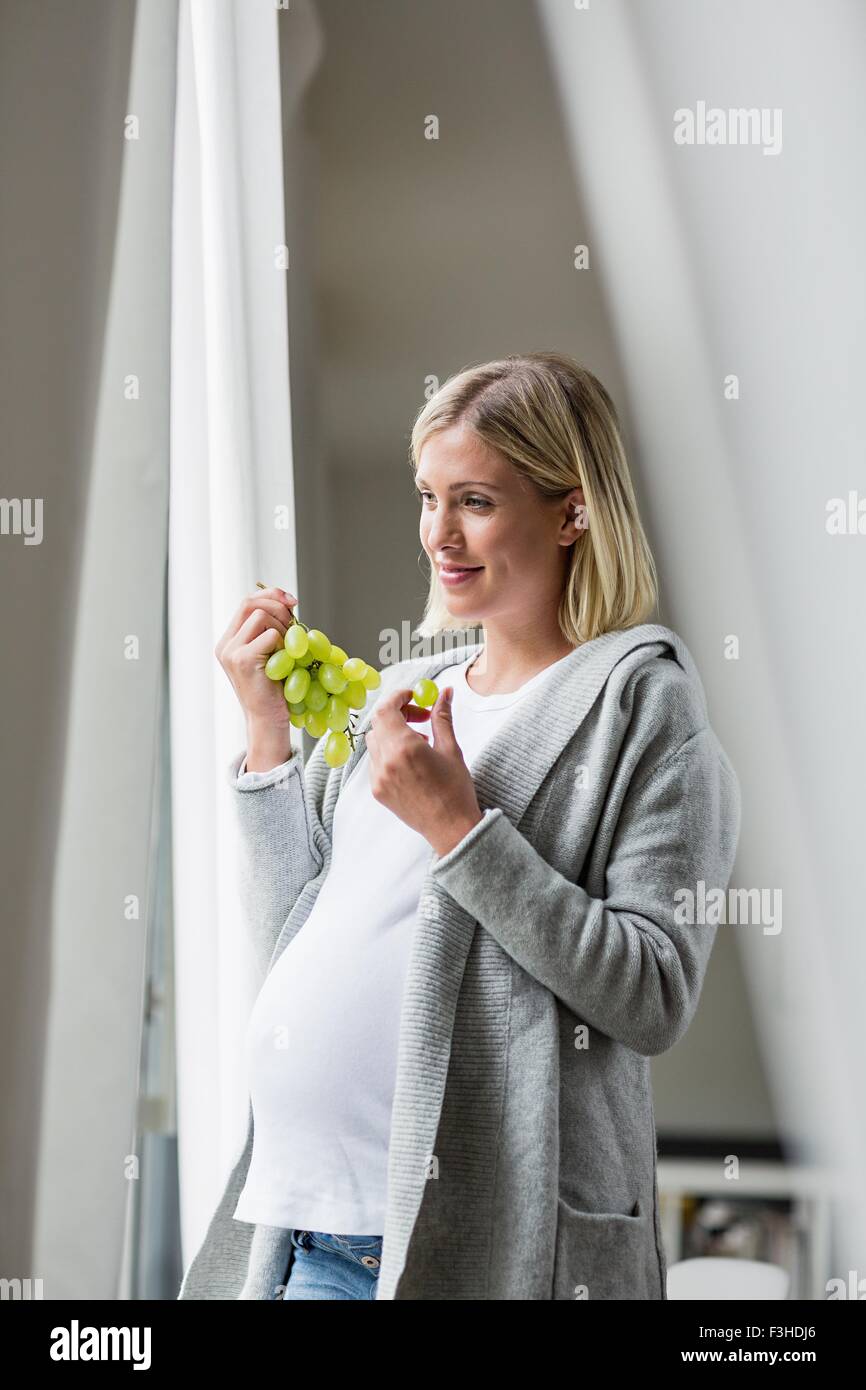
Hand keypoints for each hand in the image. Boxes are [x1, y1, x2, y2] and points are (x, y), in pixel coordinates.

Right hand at [215, 585, 297, 727]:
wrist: (268, 718)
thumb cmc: (273, 688)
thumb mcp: (270, 652)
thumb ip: (270, 628)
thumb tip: (288, 602)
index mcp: (229, 640)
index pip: (247, 603)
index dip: (270, 595)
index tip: (291, 600)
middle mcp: (225, 644)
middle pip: (250, 604)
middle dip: (277, 606)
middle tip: (294, 622)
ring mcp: (231, 652)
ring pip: (261, 617)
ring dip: (282, 629)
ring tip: (287, 651)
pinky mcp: (243, 659)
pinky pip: (270, 636)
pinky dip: (284, 644)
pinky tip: (284, 661)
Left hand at [365, 685, 483, 855]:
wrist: (451, 829)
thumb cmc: (456, 790)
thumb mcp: (451, 749)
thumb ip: (442, 717)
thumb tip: (444, 692)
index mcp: (404, 748)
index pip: (386, 710)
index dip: (398, 698)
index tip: (413, 697)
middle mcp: (385, 762)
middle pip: (379, 724)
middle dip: (398, 714)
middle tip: (420, 717)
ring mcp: (378, 778)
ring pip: (375, 743)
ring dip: (393, 734)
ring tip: (419, 742)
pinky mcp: (378, 791)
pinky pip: (376, 763)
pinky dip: (389, 754)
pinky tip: (411, 763)